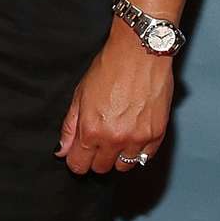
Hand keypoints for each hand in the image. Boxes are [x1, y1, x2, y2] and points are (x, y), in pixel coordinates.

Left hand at [57, 20, 172, 175]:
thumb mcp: (80, 95)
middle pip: (101, 168)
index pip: (79, 165)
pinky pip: (145, 157)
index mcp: (91, 130)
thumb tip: (62, 151)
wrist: (140, 52)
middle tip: (99, 140)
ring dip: (118, 156)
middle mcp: (114, 138)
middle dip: (96, 157)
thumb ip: (70, 127)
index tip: (79, 153)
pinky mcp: (157, 134)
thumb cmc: (109, 68)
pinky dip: (138, 150)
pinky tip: (133, 133)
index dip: (77, 160)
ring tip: (117, 136)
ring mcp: (137, 138)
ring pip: (124, 166)